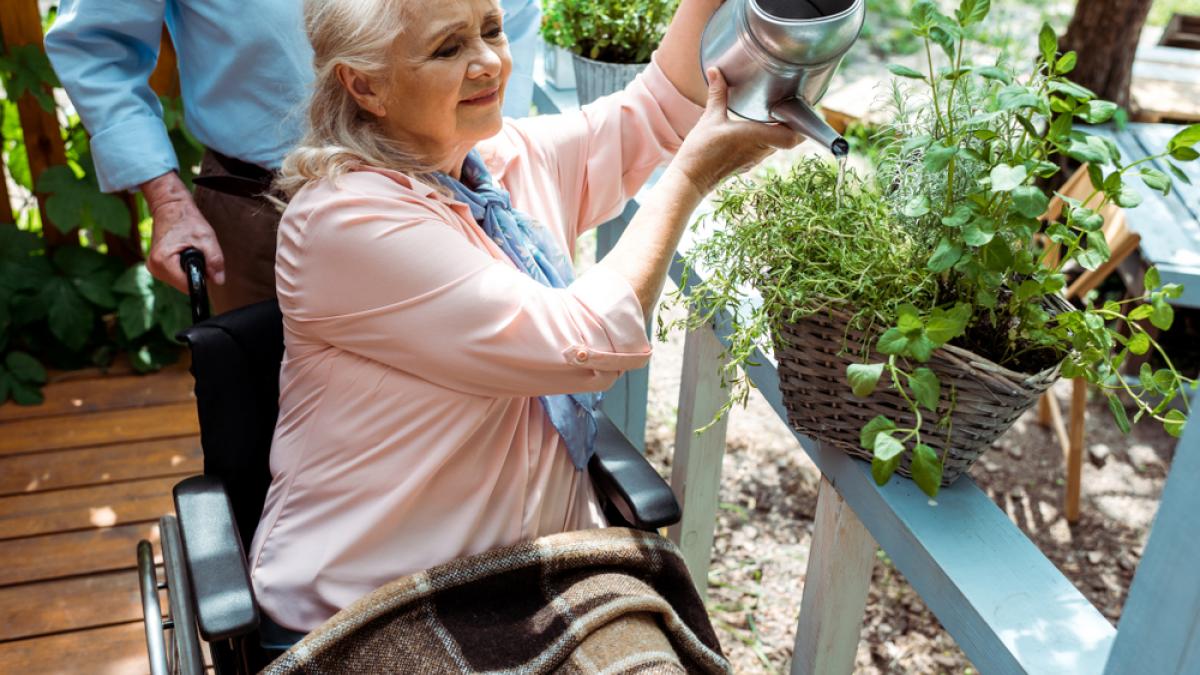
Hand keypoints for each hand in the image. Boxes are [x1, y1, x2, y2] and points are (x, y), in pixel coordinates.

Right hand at [141, 172, 225, 292]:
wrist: (170, 207)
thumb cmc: (186, 219)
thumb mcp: (206, 238)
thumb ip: (214, 260)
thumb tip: (219, 280)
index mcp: (163, 261)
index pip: (186, 286)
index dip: (201, 279)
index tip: (207, 268)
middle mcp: (155, 268)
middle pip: (183, 284)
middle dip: (196, 273)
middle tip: (199, 253)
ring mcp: (154, 268)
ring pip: (180, 281)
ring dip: (190, 270)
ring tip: (191, 250)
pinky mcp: (157, 266)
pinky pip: (176, 275)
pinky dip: (184, 267)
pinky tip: (185, 253)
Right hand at [671, 68, 803, 193]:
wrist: (690, 179)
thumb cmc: (700, 151)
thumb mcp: (709, 118)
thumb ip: (717, 94)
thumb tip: (715, 71)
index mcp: (756, 137)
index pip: (793, 136)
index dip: (803, 124)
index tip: (802, 107)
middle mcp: (760, 150)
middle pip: (791, 139)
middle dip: (794, 123)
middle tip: (793, 104)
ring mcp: (755, 159)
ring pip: (779, 144)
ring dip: (782, 130)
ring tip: (779, 112)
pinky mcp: (748, 163)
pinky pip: (767, 149)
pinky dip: (769, 138)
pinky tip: (761, 127)